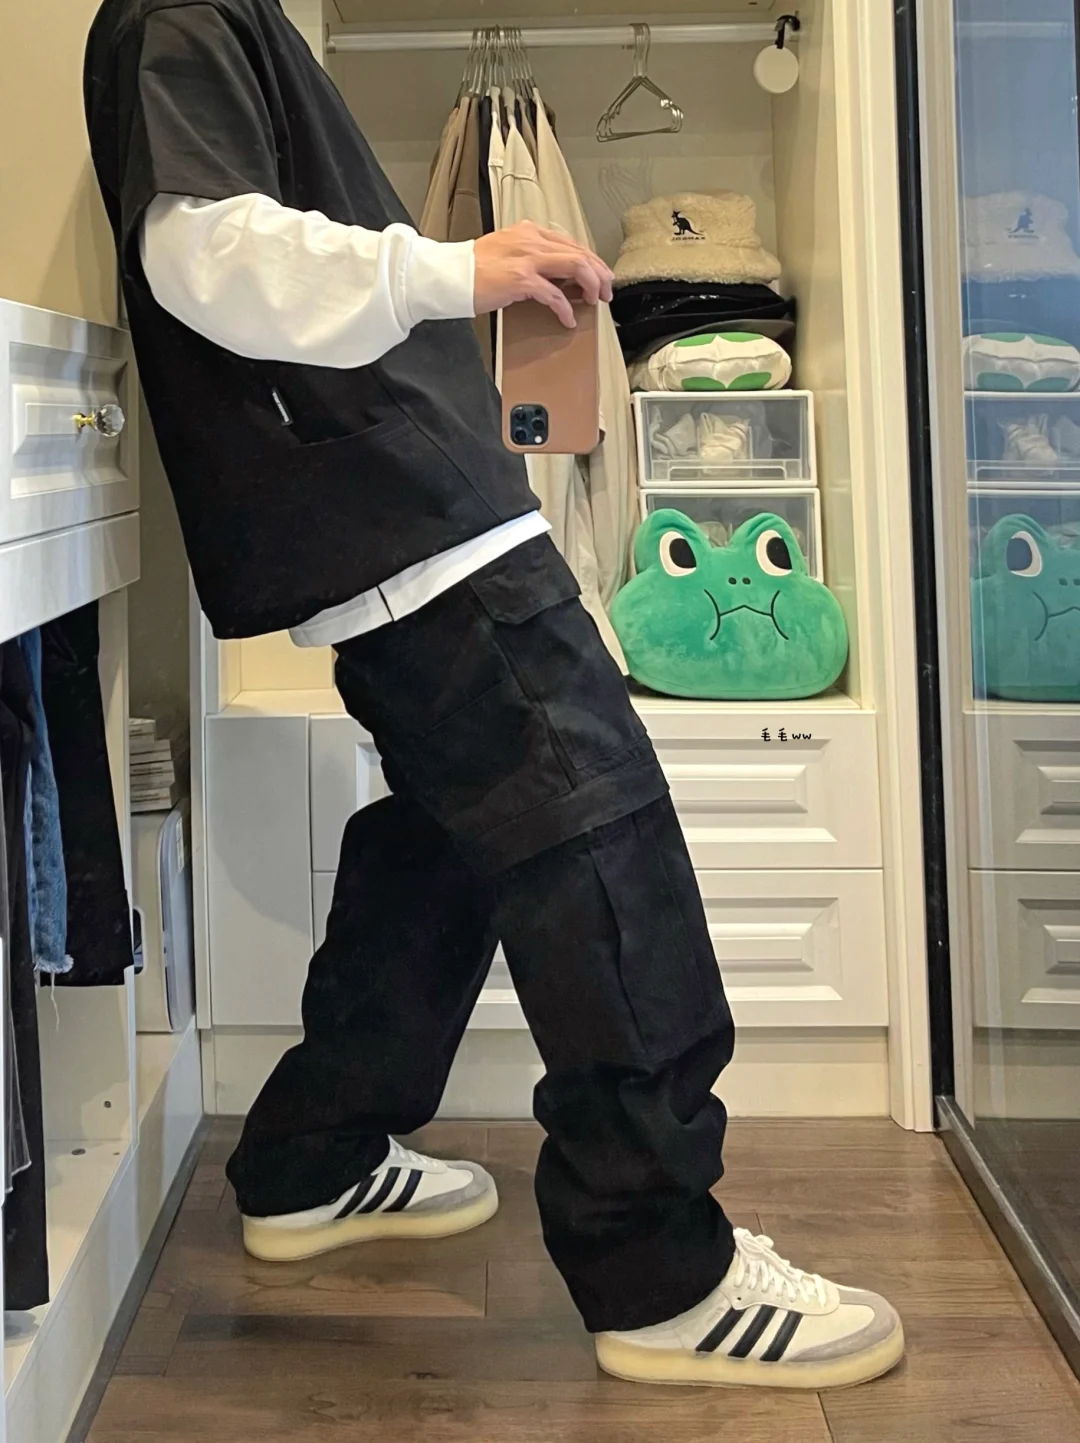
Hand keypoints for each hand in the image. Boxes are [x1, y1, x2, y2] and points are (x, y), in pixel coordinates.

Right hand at [473, 221, 613, 327]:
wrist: (449, 274)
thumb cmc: (472, 269)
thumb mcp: (505, 251)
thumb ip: (528, 256)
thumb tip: (552, 274)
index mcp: (528, 232)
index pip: (571, 243)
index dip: (591, 260)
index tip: (600, 275)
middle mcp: (531, 240)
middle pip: (579, 253)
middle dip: (599, 274)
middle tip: (606, 292)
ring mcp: (527, 258)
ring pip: (576, 266)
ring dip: (591, 286)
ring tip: (594, 301)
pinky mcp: (521, 279)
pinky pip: (555, 295)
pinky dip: (566, 309)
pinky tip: (568, 320)